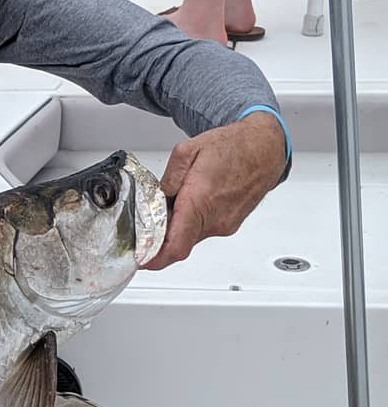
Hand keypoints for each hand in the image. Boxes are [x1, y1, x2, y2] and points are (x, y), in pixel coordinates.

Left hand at [142, 111, 286, 270]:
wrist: (266, 148)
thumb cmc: (233, 146)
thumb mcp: (188, 151)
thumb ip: (167, 179)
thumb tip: (157, 198)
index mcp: (200, 201)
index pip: (175, 245)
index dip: (155, 258)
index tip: (141, 260)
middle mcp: (215, 218)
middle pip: (179, 244)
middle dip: (160, 240)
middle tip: (146, 227)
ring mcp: (225, 224)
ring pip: (190, 238)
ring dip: (176, 230)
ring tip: (172, 206)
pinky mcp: (230, 224)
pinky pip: (203, 231)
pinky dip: (190, 224)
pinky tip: (190, 205)